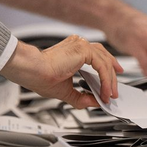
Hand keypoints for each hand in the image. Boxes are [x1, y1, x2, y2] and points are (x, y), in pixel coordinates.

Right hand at [1, 36, 122, 107]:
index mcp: (74, 50)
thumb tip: (95, 102)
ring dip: (110, 81)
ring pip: (105, 62)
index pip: (97, 56)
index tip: (111, 84)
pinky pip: (102, 66)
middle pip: (105, 58)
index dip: (107, 70)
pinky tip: (104, 91)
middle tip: (114, 92)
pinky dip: (106, 80)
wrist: (32, 71)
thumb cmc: (40, 77)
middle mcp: (79, 44)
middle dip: (112, 77)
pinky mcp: (84, 50)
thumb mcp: (66, 91)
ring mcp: (81, 45)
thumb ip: (81, 97)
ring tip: (110, 95)